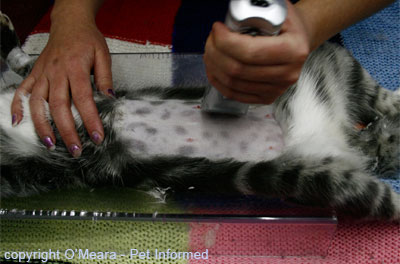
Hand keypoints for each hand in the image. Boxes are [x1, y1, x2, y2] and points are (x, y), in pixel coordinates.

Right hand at [11, 17, 112, 156]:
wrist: (69, 23)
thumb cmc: (87, 39)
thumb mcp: (103, 54)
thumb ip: (106, 77)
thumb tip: (110, 99)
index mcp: (76, 68)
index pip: (83, 99)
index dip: (90, 120)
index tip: (97, 137)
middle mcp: (56, 72)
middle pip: (59, 106)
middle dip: (67, 131)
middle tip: (76, 150)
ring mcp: (43, 74)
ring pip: (38, 103)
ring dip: (42, 125)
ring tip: (50, 144)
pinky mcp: (35, 73)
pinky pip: (23, 91)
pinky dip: (17, 107)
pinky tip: (18, 122)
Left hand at [203, 1, 310, 103]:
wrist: (298, 41)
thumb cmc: (286, 25)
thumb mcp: (277, 10)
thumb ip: (256, 12)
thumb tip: (233, 14)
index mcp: (293, 50)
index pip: (250, 52)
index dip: (225, 41)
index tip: (218, 29)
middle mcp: (287, 73)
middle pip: (238, 69)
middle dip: (216, 52)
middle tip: (212, 39)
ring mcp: (276, 89)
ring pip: (233, 83)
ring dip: (214, 66)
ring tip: (211, 50)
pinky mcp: (266, 97)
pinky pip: (234, 94)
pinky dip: (218, 81)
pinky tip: (214, 68)